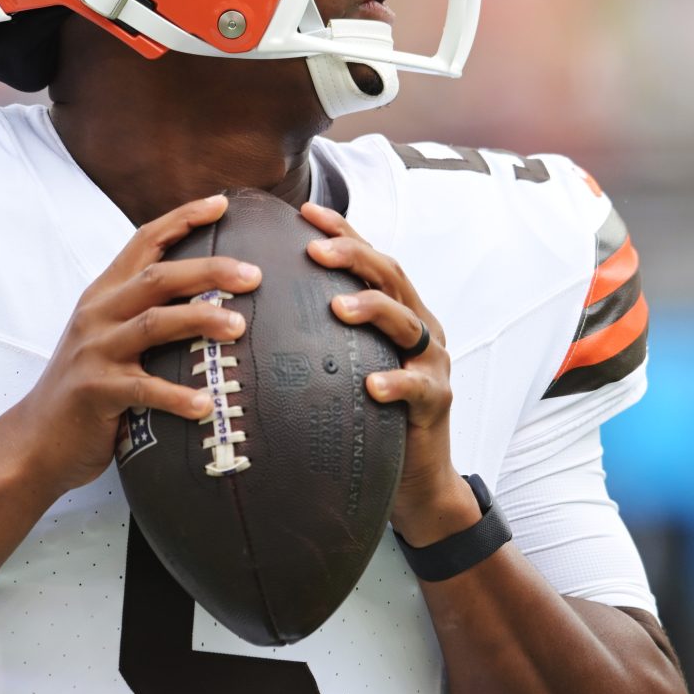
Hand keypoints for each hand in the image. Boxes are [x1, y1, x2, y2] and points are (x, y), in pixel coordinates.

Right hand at [7, 194, 261, 498]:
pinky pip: (144, 389)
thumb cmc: (87, 386)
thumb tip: (211, 302)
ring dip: (200, 321)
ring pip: (153, 323)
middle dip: (209, 270)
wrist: (35, 439)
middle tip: (253, 274)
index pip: (144, 241)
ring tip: (239, 328)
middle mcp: (98, 314)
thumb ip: (145, 313)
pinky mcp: (96, 391)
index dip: (183, 219)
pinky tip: (207, 404)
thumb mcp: (108, 337)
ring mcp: (95, 351)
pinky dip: (178, 397)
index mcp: (104, 294)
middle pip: (158, 278)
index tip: (221, 203)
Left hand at [300, 201, 479, 545]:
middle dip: (354, 257)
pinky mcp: (436, 402)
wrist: (416, 482)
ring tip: (338, 307)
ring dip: (373, 309)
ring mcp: (432, 363)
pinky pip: (417, 387)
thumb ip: (321, 336)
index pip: (371, 260)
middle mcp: (419, 328)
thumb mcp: (345, 366)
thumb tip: (257, 309)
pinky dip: (396, 381)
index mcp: (397, 312)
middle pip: (392, 277)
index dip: (343, 232)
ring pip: (408, 323)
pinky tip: (372, 384)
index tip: (306, 212)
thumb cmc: (370, 418)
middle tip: (314, 250)